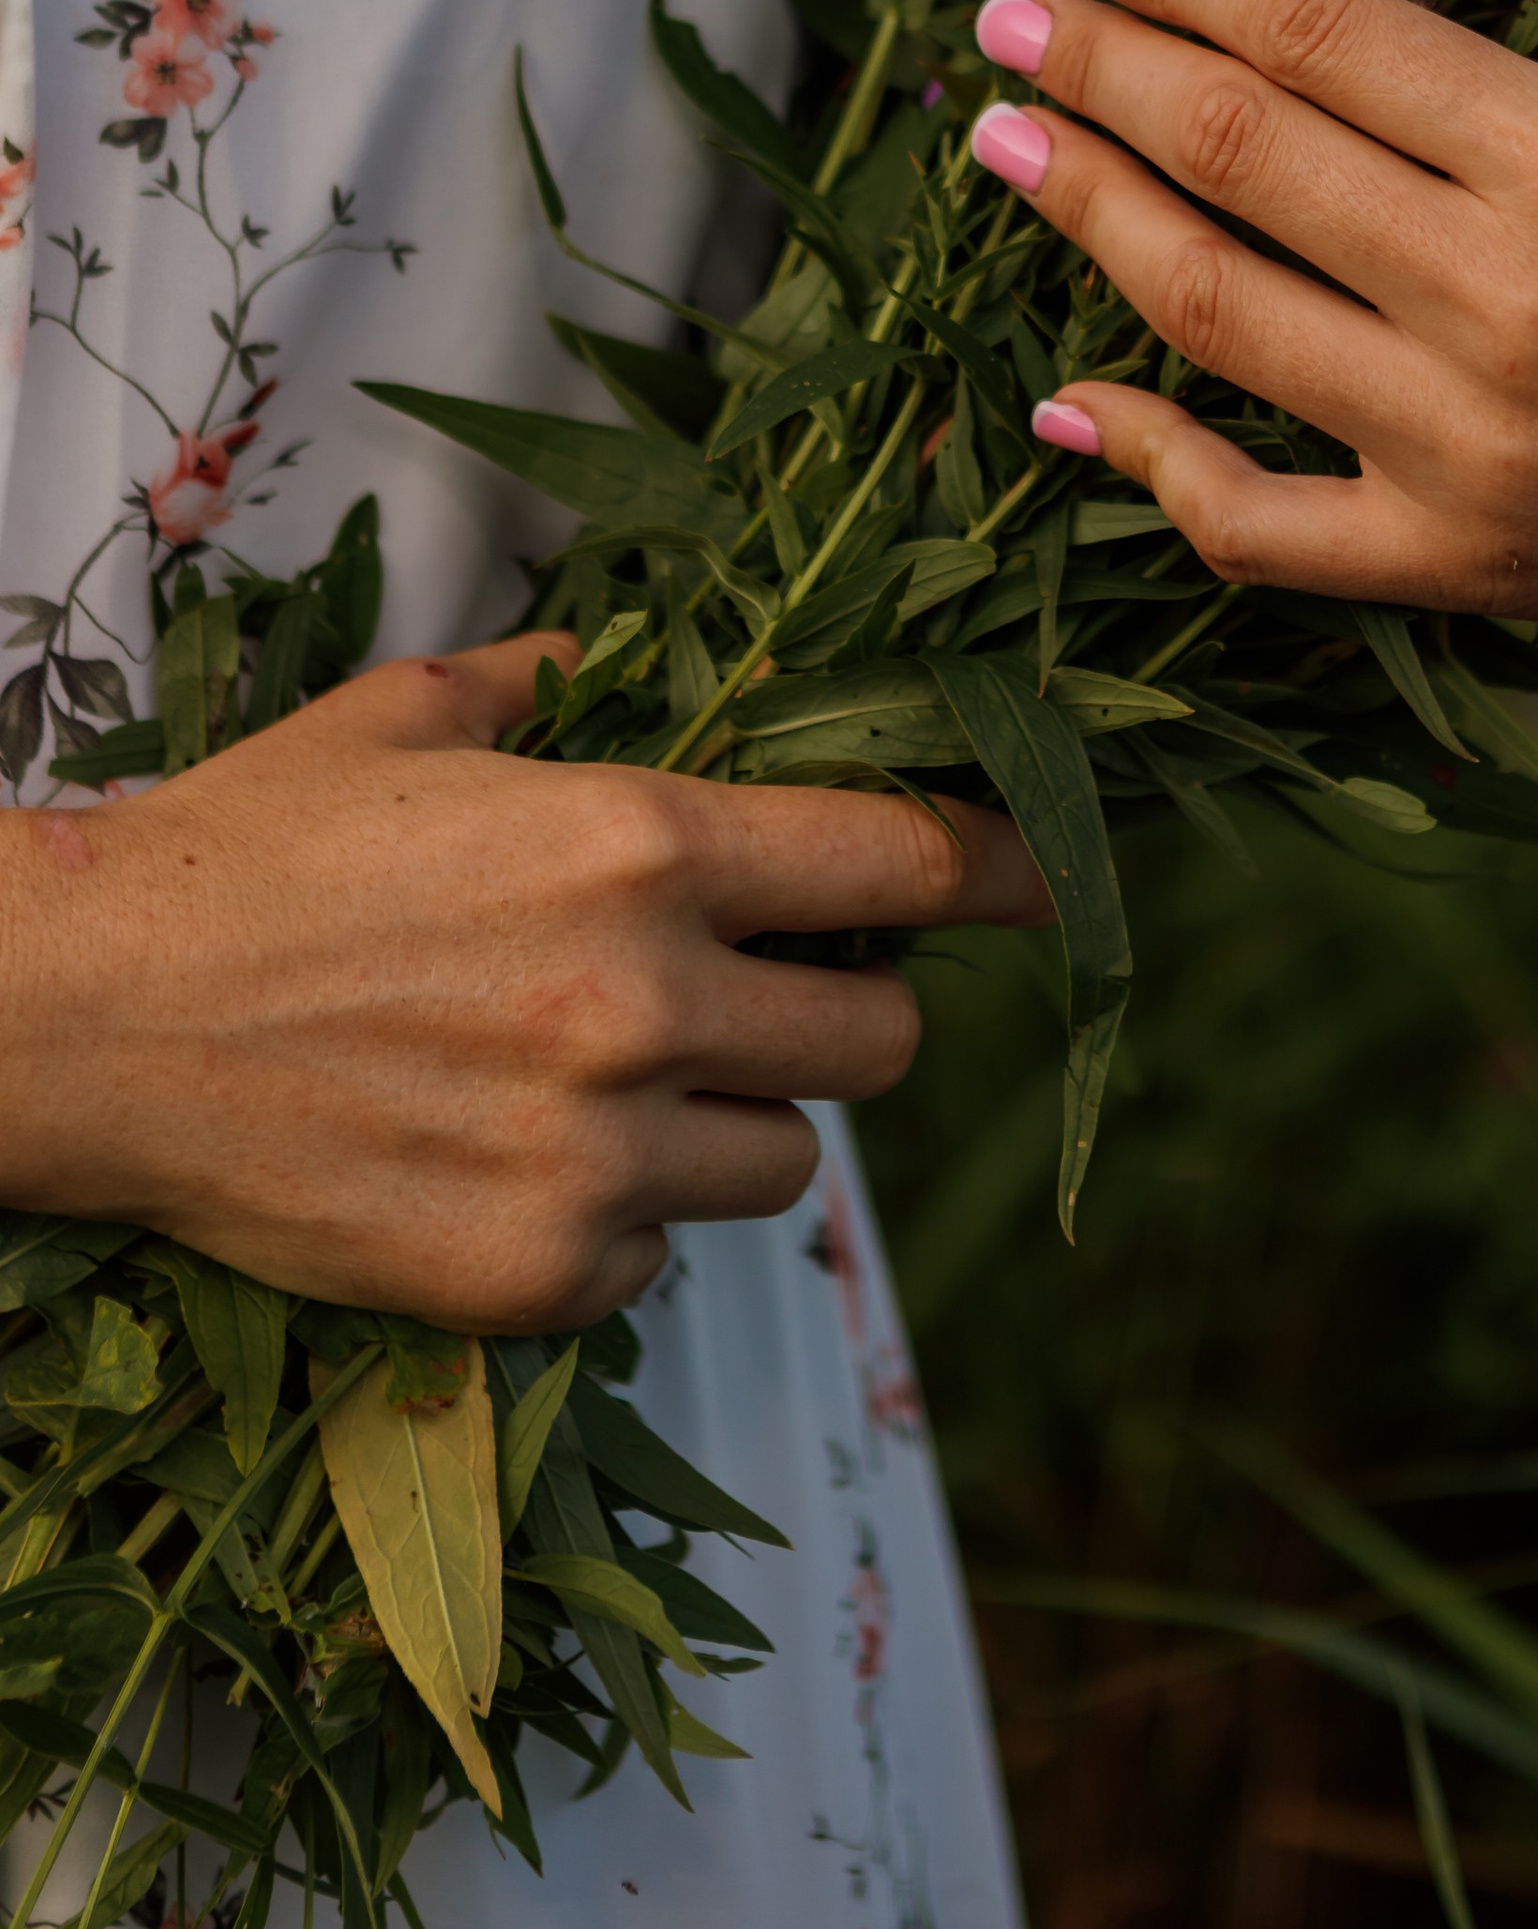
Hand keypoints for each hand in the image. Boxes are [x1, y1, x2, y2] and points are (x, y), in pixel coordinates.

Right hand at [0, 638, 1047, 1328]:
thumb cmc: (253, 848)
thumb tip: (634, 651)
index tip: (1048, 878)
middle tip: (767, 990)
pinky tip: (513, 1158)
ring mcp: (595, 1155)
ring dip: (733, 1121)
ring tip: (611, 1077)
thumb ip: (561, 682)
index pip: (910, 864)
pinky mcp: (535, 1277)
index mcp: (643, 843)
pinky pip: (659, 1260)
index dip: (1000, 871)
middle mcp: (645, 1001)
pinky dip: (618, 1222)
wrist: (83, 1016)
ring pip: (783, 1163)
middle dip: (848, 1010)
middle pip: (882, 1038)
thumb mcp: (417, 716)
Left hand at [968, 0, 1537, 669]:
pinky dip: (1148, 468)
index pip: (1314, 28)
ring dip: (1088, 216)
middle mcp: (1508, 303)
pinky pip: (1262, 528)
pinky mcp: (1470, 568)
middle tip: (1001, 13)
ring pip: (1215, 318)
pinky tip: (1065, 401)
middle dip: (1094, 68)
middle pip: (1236, 155)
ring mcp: (1475, 452)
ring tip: (1002, 139)